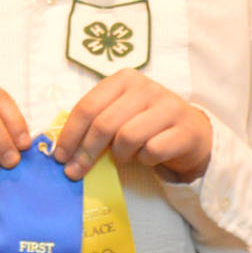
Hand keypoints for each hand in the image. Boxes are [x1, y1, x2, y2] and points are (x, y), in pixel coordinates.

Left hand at [54, 72, 211, 182]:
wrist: (191, 133)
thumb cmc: (147, 125)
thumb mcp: (120, 115)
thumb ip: (95, 123)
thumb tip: (63, 150)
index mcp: (124, 80)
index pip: (88, 106)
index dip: (70, 134)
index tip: (60, 157)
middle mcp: (146, 88)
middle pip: (104, 123)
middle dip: (86, 152)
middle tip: (75, 172)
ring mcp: (168, 106)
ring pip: (128, 136)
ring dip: (119, 155)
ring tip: (121, 158)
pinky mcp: (185, 129)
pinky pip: (152, 150)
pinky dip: (144, 160)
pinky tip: (146, 157)